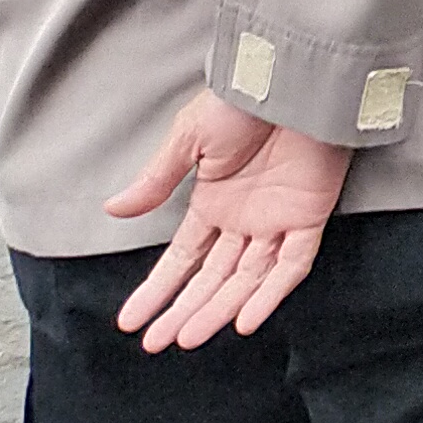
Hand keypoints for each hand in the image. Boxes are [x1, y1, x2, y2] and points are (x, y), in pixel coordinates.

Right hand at [105, 93, 350, 351]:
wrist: (289, 78)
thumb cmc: (239, 101)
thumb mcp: (188, 139)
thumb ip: (156, 181)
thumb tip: (113, 210)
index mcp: (213, 203)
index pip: (182, 259)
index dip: (157, 290)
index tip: (130, 321)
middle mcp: (243, 220)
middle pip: (211, 278)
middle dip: (182, 311)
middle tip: (155, 344)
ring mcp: (276, 221)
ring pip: (246, 279)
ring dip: (217, 310)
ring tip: (186, 339)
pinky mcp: (309, 216)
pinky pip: (291, 265)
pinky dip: (270, 294)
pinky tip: (244, 321)